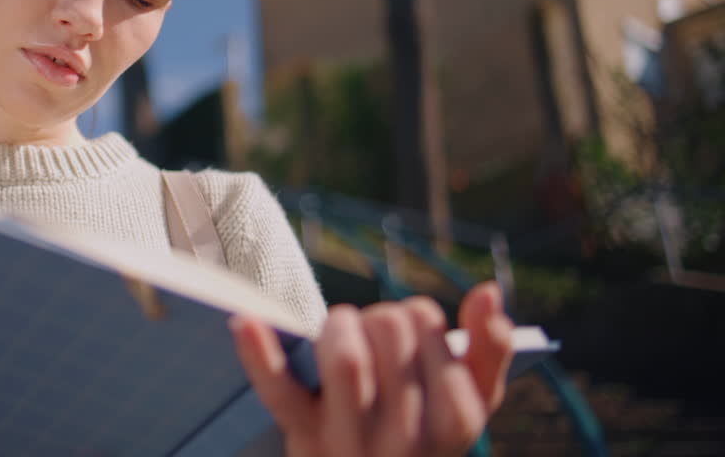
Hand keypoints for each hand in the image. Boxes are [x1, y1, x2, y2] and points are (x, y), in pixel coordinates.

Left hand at [231, 282, 513, 456]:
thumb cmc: (419, 434)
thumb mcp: (467, 403)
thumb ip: (487, 351)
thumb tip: (488, 292)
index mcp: (456, 419)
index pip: (427, 323)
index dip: (412, 316)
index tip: (408, 338)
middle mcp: (408, 437)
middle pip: (387, 331)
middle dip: (375, 316)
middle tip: (370, 334)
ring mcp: (352, 441)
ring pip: (345, 359)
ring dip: (338, 324)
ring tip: (339, 330)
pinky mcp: (303, 440)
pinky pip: (279, 392)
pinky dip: (259, 354)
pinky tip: (244, 320)